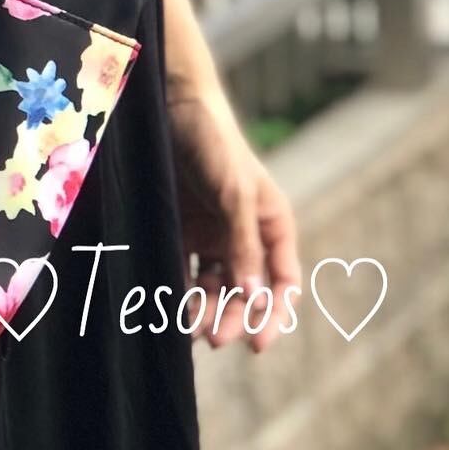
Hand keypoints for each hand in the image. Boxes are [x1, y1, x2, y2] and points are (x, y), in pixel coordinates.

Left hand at [168, 83, 301, 353]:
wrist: (170, 105)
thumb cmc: (214, 142)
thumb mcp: (234, 193)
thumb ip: (242, 244)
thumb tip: (252, 295)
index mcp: (271, 225)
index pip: (281, 281)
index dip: (274, 314)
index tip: (258, 344)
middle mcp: (243, 235)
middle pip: (244, 290)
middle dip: (233, 317)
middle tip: (215, 340)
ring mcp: (210, 234)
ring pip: (211, 286)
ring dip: (204, 310)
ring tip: (186, 328)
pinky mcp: (179, 229)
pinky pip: (181, 269)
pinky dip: (178, 290)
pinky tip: (167, 307)